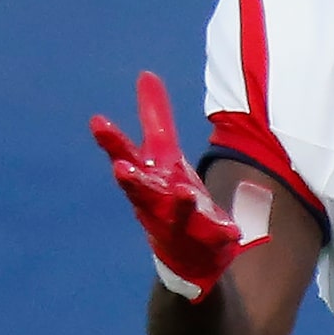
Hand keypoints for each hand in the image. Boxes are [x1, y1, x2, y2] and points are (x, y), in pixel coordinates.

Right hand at [91, 72, 270, 299]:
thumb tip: (146, 74)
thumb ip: (155, 119)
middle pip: (141, 192)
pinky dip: (224, 235)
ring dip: (179, 205)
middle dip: (132, 181)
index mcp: (147, 181)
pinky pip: (216, 240)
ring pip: (177, 217)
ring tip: (184, 193)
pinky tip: (235, 232)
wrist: (188, 259)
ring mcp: (180, 227)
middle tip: (121, 170)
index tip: (98, 122)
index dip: (112, 141)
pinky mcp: (207, 244)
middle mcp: (157, 205)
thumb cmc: (167, 199)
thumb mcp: (162, 157)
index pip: (125, 158)